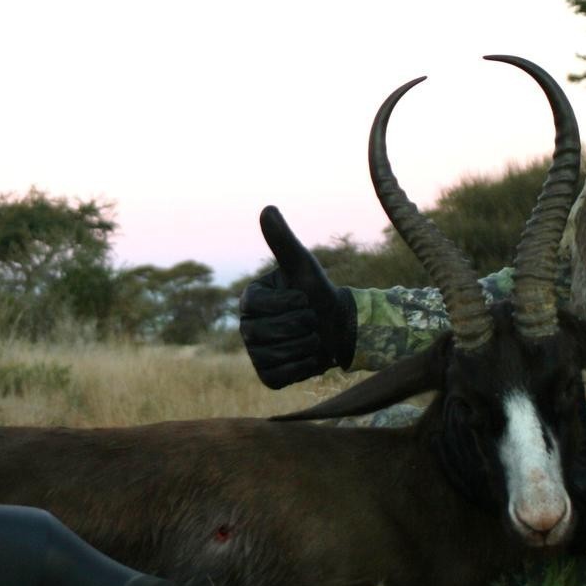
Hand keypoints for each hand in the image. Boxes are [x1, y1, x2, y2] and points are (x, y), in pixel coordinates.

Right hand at [238, 206, 356, 388]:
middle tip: (312, 320)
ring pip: (274, 355)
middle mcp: (246, 327)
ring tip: (313, 337)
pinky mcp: (268, 376)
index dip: (288, 304)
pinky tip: (311, 356)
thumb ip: (283, 241)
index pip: (258, 307)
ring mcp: (255, 353)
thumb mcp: (303, 265)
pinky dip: (302, 367)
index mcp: (249, 299)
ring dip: (305, 346)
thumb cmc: (318, 292)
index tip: (304, 298)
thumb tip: (267, 209)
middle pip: (265, 334)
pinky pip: (280, 376)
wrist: (339, 326)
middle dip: (300, 325)